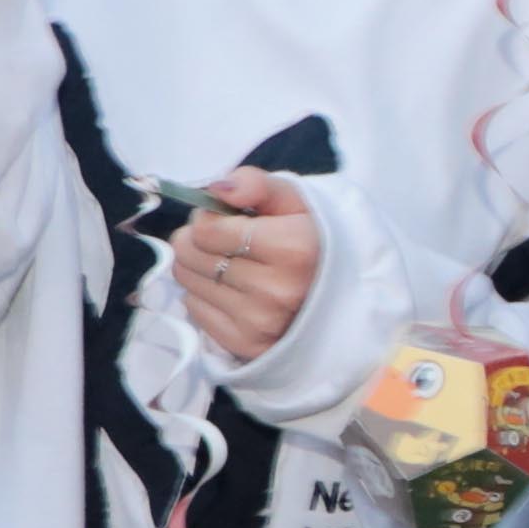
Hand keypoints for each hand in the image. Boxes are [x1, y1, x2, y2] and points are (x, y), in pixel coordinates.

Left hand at [167, 170, 319, 366]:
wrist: (340, 292)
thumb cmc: (311, 239)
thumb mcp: (294, 199)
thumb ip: (255, 183)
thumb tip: (216, 189)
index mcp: (293, 248)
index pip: (207, 229)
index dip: (207, 216)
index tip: (225, 217)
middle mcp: (277, 290)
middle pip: (191, 255)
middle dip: (196, 239)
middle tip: (221, 238)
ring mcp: (261, 322)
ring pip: (188, 282)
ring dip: (197, 266)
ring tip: (228, 262)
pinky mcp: (247, 344)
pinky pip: (195, 311)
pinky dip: (204, 296)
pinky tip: (231, 289)